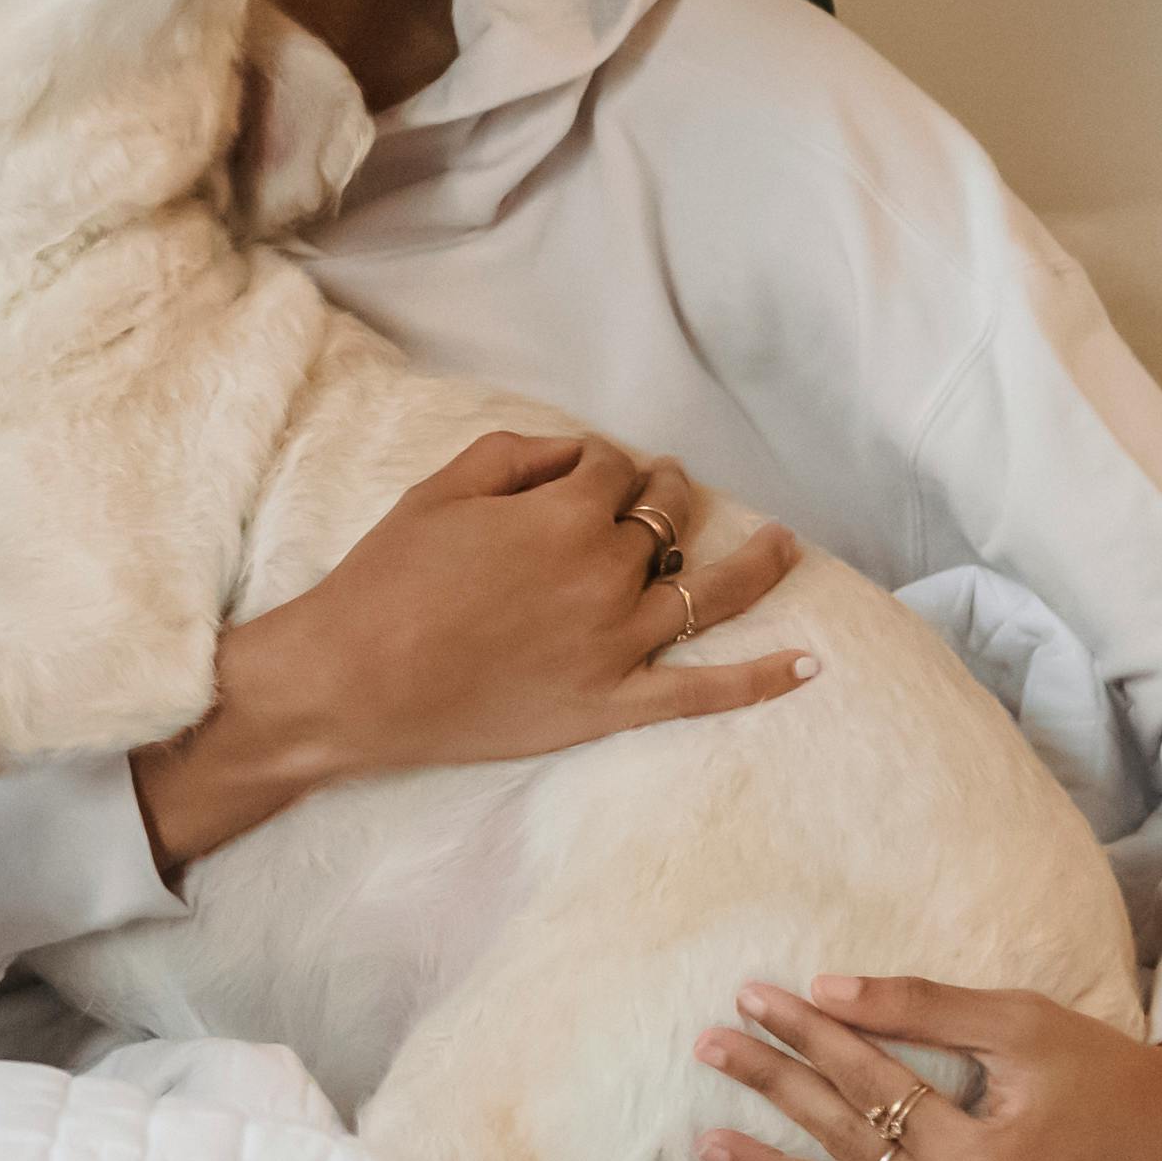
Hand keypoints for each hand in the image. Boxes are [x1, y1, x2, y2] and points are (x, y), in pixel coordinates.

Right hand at [127, 430, 820, 876]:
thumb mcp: (440, 491)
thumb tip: (573, 456)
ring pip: (709, 593)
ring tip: (786, 544)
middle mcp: (605, 576)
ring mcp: (617, 645)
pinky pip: (704, 692)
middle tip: (663, 487)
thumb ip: (516, 456)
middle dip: (667, 493)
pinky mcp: (612, 705)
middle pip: (664, 521)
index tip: (584, 469)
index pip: (611, 470)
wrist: (352, 680)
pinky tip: (809, 665)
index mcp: (564, 517)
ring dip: (756, 563)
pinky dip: (761, 679)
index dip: (602, 462)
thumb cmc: (386, 581)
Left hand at [696, 975, 1161, 1160]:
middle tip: (709, 1046)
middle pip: (848, 1143)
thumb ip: (923, 1010)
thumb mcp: (1022, 1026)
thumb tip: (825, 990)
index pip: (870, 1084)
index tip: (753, 998)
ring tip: (708, 1142)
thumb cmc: (1106, 1077)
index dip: (808, 1035)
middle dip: (774, 1088)